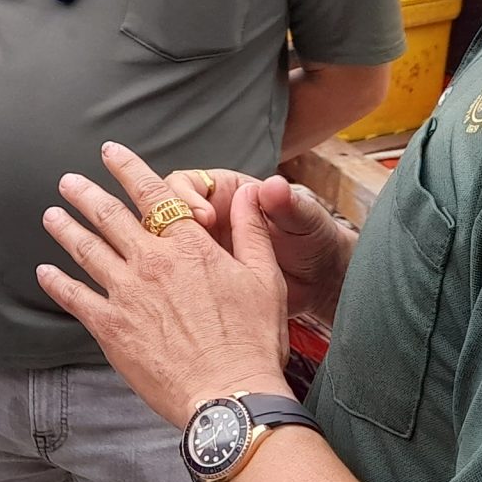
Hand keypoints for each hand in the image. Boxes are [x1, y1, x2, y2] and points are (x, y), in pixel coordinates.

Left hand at [37, 143, 292, 429]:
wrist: (229, 395)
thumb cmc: (254, 340)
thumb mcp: (266, 278)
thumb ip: (253, 230)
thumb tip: (253, 190)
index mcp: (189, 246)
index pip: (153, 194)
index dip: (128, 168)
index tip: (109, 151)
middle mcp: (152, 263)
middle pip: (109, 217)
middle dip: (85, 194)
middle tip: (67, 181)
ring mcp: (126, 294)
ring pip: (86, 251)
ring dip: (66, 229)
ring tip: (50, 215)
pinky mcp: (110, 328)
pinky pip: (76, 298)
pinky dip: (57, 282)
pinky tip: (44, 272)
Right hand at [172, 169, 356, 324]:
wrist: (319, 280)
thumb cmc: (314, 240)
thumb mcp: (303, 221)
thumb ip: (287, 204)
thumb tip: (273, 186)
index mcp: (225, 192)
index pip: (185, 184)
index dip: (185, 197)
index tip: (203, 217)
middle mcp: (205, 216)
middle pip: (162, 214)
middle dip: (165, 229)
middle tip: (183, 248)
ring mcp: (199, 248)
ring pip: (163, 247)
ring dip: (163, 258)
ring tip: (179, 276)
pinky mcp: (198, 277)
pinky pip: (174, 277)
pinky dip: (171, 284)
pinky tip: (180, 297)